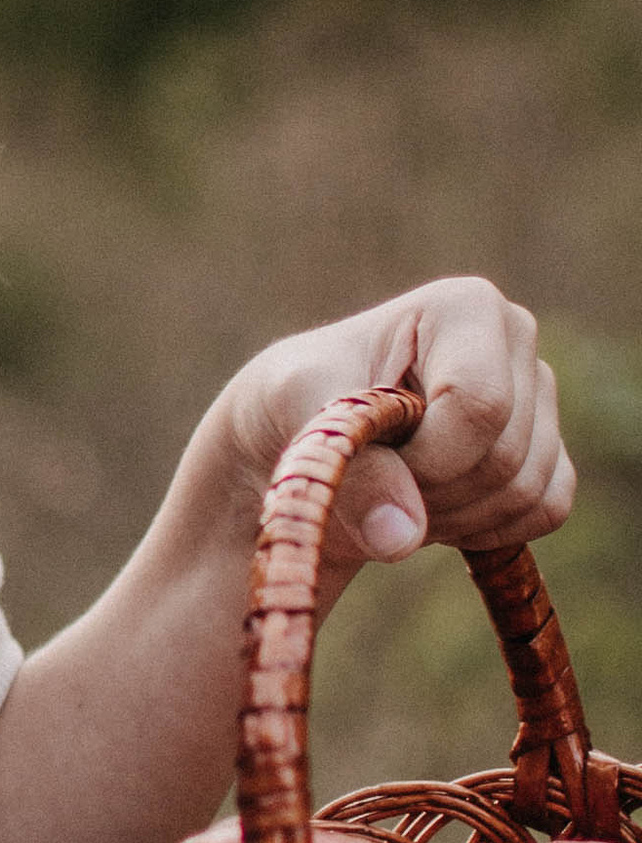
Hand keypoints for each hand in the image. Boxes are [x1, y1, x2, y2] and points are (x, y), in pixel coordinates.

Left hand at [217, 279, 573, 568]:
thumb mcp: (300, 413)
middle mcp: (515, 340)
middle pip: (504, 456)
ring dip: (447, 516)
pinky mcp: (549, 449)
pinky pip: (545, 511)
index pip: (480, 405)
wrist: (299, 435)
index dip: (427, 455)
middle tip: (371, 477)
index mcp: (466, 306)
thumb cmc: (294, 400)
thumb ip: (351, 465)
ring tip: (392, 488)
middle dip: (428, 491)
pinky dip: (483, 529)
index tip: (371, 452)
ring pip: (526, 491)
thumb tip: (400, 537)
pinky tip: (430, 507)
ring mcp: (539, 396)